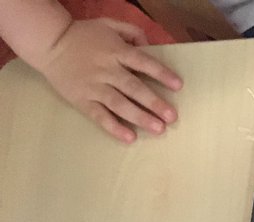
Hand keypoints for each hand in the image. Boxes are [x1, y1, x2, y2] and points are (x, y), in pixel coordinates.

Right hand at [33, 18, 182, 142]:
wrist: (49, 43)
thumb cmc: (84, 36)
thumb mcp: (108, 24)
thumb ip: (132, 32)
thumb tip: (150, 45)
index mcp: (115, 51)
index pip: (142, 62)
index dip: (161, 73)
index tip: (178, 85)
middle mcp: (106, 70)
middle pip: (133, 87)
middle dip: (154, 102)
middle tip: (172, 117)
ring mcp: (94, 87)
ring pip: (119, 104)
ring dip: (139, 117)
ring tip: (158, 129)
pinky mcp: (82, 100)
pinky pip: (99, 115)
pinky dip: (113, 127)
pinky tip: (129, 138)